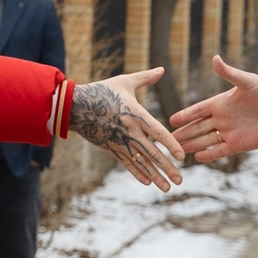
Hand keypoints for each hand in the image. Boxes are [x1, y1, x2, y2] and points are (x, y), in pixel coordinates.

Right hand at [70, 68, 184, 190]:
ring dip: (155, 176)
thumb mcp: (125, 82)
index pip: (158, 132)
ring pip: (141, 163)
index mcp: (136, 115)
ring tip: (168, 188)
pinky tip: (148, 183)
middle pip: (152, 153)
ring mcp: (120, 142)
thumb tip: (162, 69)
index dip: (171, 144)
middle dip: (167, 168)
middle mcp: (130, 132)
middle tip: (180, 181)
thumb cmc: (102, 91)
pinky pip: (127, 163)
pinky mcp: (111, 148)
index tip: (182, 156)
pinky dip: (138, 173)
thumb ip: (145, 78)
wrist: (75, 106)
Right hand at [169, 56, 257, 159]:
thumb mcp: (247, 81)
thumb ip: (229, 73)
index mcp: (222, 103)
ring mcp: (230, 132)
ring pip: (205, 140)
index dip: (185, 115)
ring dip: (192, 144)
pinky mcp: (238, 144)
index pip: (198, 110)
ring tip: (177, 149)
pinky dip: (208, 154)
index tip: (171, 120)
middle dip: (184, 133)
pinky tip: (197, 158)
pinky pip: (219, 150)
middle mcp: (223, 118)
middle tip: (167, 139)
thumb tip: (215, 58)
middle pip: (198, 127)